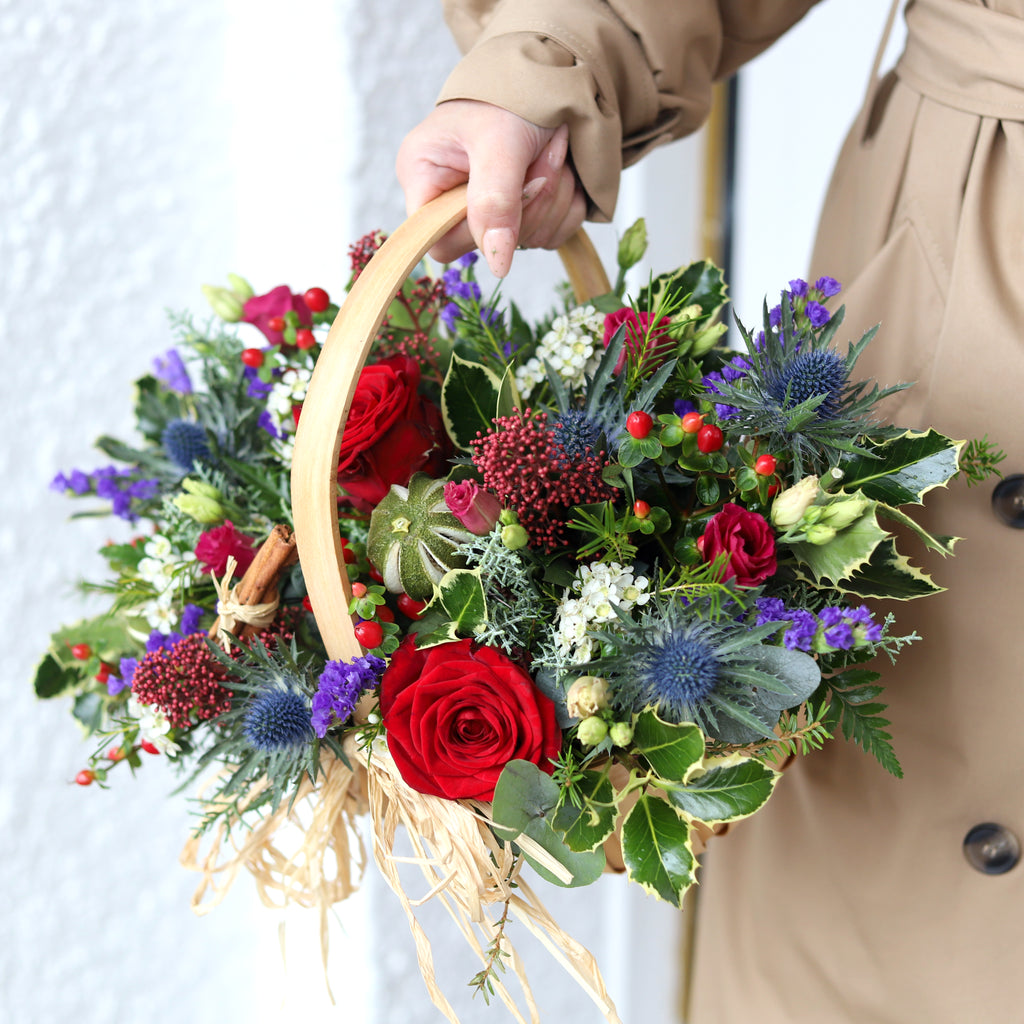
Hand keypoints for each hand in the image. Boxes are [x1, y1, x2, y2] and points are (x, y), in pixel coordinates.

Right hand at [396, 99, 586, 276]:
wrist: (550, 72)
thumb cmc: (509, 96)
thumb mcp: (499, 142)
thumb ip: (494, 201)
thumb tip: (497, 264)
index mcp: (423, 178)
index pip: (437, 241)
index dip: (478, 232)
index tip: (509, 198)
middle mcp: (449, 200)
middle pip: (490, 245)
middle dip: (530, 204)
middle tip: (545, 155)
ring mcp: (489, 212)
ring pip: (529, 241)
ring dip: (554, 199)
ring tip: (554, 151)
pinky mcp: (522, 216)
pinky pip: (552, 235)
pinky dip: (568, 204)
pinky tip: (562, 167)